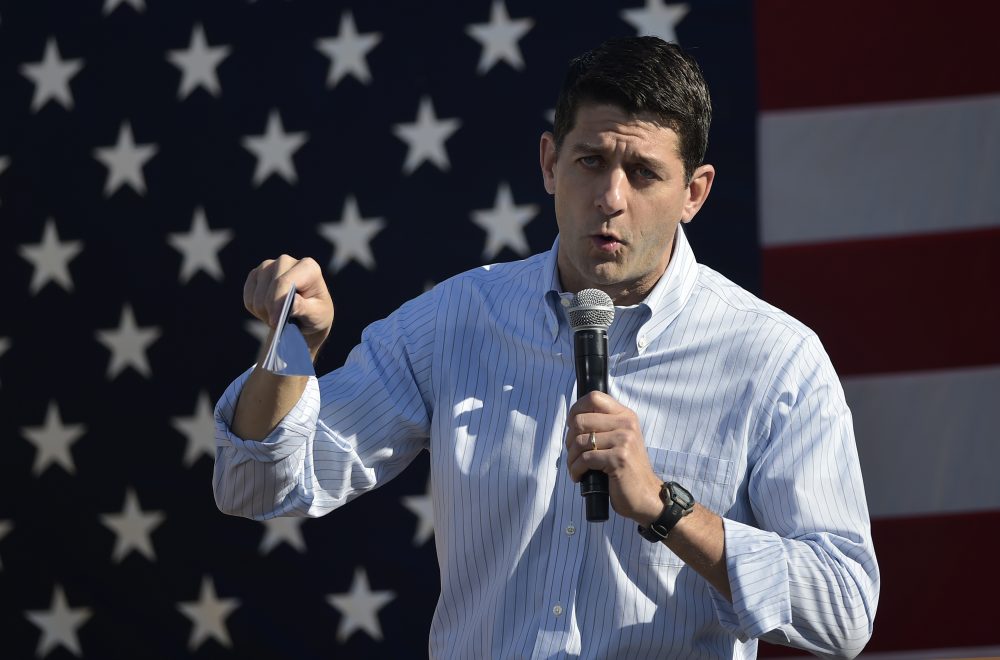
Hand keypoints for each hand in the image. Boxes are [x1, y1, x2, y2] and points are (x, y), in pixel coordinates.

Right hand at [243, 255, 333, 356]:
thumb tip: (292, 301)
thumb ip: (305, 308)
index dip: (277, 303)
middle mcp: (287, 261)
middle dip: (270, 309)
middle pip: (269, 286)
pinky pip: (248, 295)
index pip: (284, 281)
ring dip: (263, 311)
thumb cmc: (316, 314)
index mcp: (308, 267)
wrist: (306, 316)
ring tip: (277, 318)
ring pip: (256, 293)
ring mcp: (269, 265)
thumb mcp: (317, 315)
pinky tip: (268, 312)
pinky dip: (255, 309)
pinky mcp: (256, 274)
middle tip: (278, 324)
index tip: (276, 322)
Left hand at [565, 391, 663, 524]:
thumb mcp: (619, 440)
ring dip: (571, 458)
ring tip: (575, 468)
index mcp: (625, 415)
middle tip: (573, 454)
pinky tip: (579, 476)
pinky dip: (576, 469)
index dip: (575, 410)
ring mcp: (624, 440)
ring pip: (580, 441)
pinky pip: (585, 459)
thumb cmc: (626, 469)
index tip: (572, 427)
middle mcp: (626, 424)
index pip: (593, 397)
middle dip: (569, 440)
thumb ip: (603, 426)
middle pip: (580, 420)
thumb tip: (573, 419)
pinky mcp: (619, 458)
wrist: (645, 495)